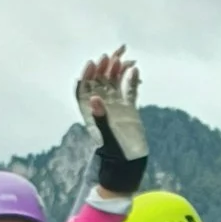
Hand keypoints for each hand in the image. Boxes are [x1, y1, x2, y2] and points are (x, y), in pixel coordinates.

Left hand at [76, 48, 146, 195]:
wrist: (128, 165)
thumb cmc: (114, 155)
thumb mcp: (106, 136)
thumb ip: (101, 118)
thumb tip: (95, 98)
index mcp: (92, 111)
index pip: (85, 88)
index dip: (87, 75)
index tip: (93, 63)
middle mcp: (102, 106)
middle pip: (100, 82)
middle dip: (104, 68)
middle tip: (110, 56)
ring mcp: (116, 107)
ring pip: (114, 83)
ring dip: (117, 71)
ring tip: (124, 59)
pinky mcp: (129, 109)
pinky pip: (130, 91)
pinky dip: (132, 81)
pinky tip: (135, 71)